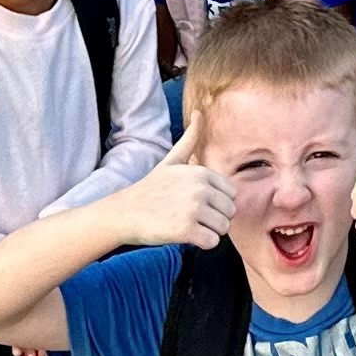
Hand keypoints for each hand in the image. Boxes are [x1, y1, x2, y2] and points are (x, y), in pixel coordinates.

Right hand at [118, 112, 233, 251]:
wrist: (124, 212)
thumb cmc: (151, 188)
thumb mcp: (172, 160)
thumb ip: (189, 139)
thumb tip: (198, 112)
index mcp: (201, 173)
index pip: (231, 195)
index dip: (216, 203)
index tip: (195, 203)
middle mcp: (200, 188)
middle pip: (229, 213)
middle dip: (214, 219)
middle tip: (190, 216)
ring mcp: (193, 209)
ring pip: (223, 229)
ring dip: (208, 232)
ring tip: (186, 224)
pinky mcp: (186, 230)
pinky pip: (212, 243)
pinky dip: (201, 244)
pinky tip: (183, 235)